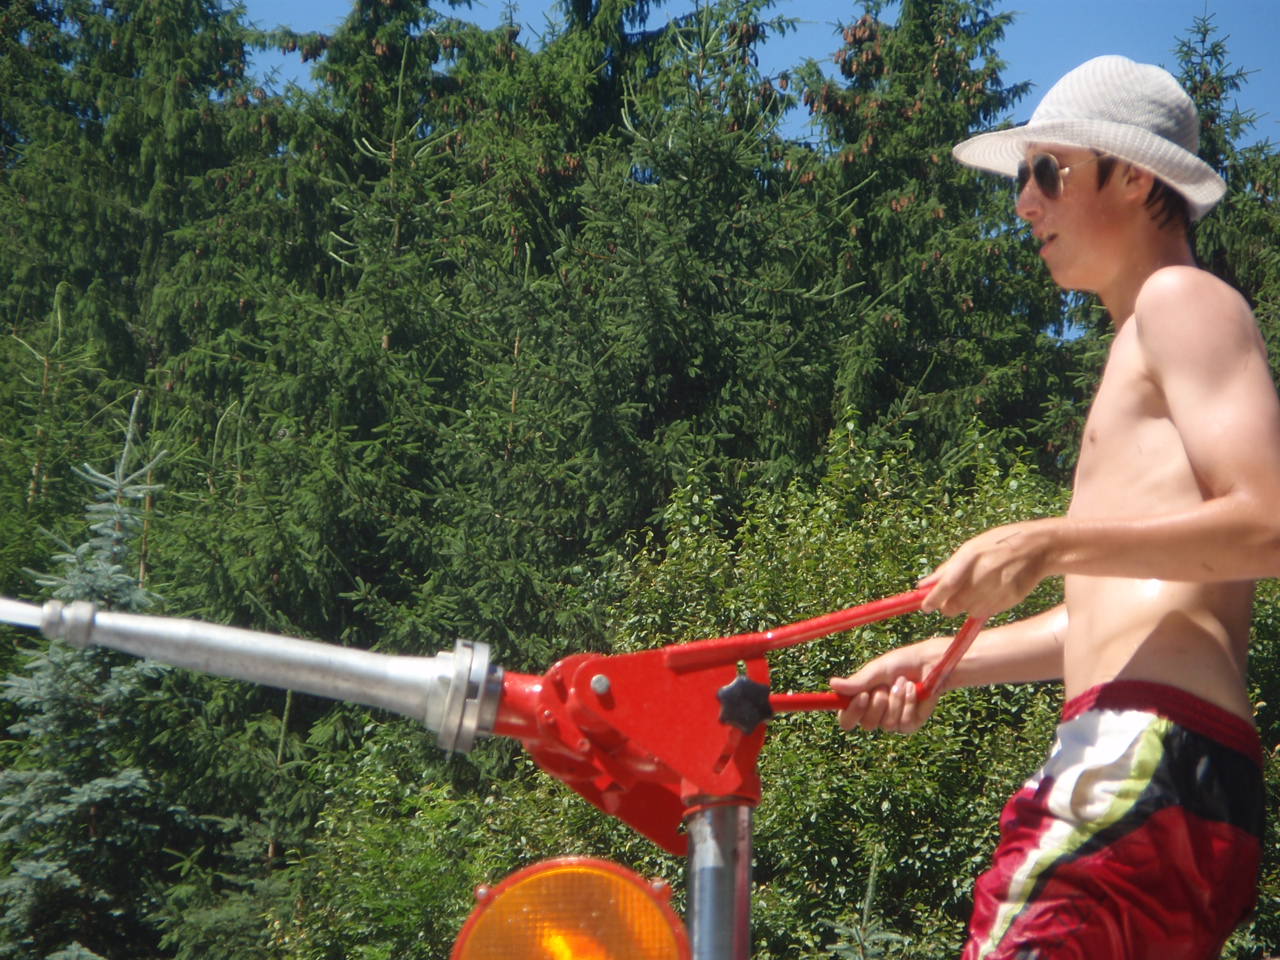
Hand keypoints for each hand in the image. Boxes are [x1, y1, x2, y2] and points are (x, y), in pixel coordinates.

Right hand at [830, 639, 945, 734]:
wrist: (929, 664)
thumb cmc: (900, 663)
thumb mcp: (876, 670)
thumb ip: (857, 682)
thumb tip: (832, 684)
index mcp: (860, 701)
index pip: (846, 719)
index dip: (851, 713)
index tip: (863, 696)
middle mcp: (874, 714)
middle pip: (866, 725)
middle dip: (878, 703)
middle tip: (885, 685)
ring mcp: (893, 721)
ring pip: (887, 724)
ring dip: (896, 700)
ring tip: (903, 682)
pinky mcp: (910, 724)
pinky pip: (904, 723)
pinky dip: (909, 703)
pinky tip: (914, 689)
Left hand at [918, 519, 1054, 618]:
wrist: (1039, 547)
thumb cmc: (999, 544)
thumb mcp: (972, 548)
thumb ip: (947, 568)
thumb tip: (923, 585)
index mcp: (971, 557)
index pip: (946, 585)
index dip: (933, 599)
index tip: (925, 607)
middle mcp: (983, 574)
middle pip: (954, 605)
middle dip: (947, 606)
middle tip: (950, 600)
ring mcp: (998, 588)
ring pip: (970, 611)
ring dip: (967, 606)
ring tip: (977, 589)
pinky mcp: (1010, 599)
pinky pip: (987, 612)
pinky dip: (983, 606)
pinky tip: (992, 591)